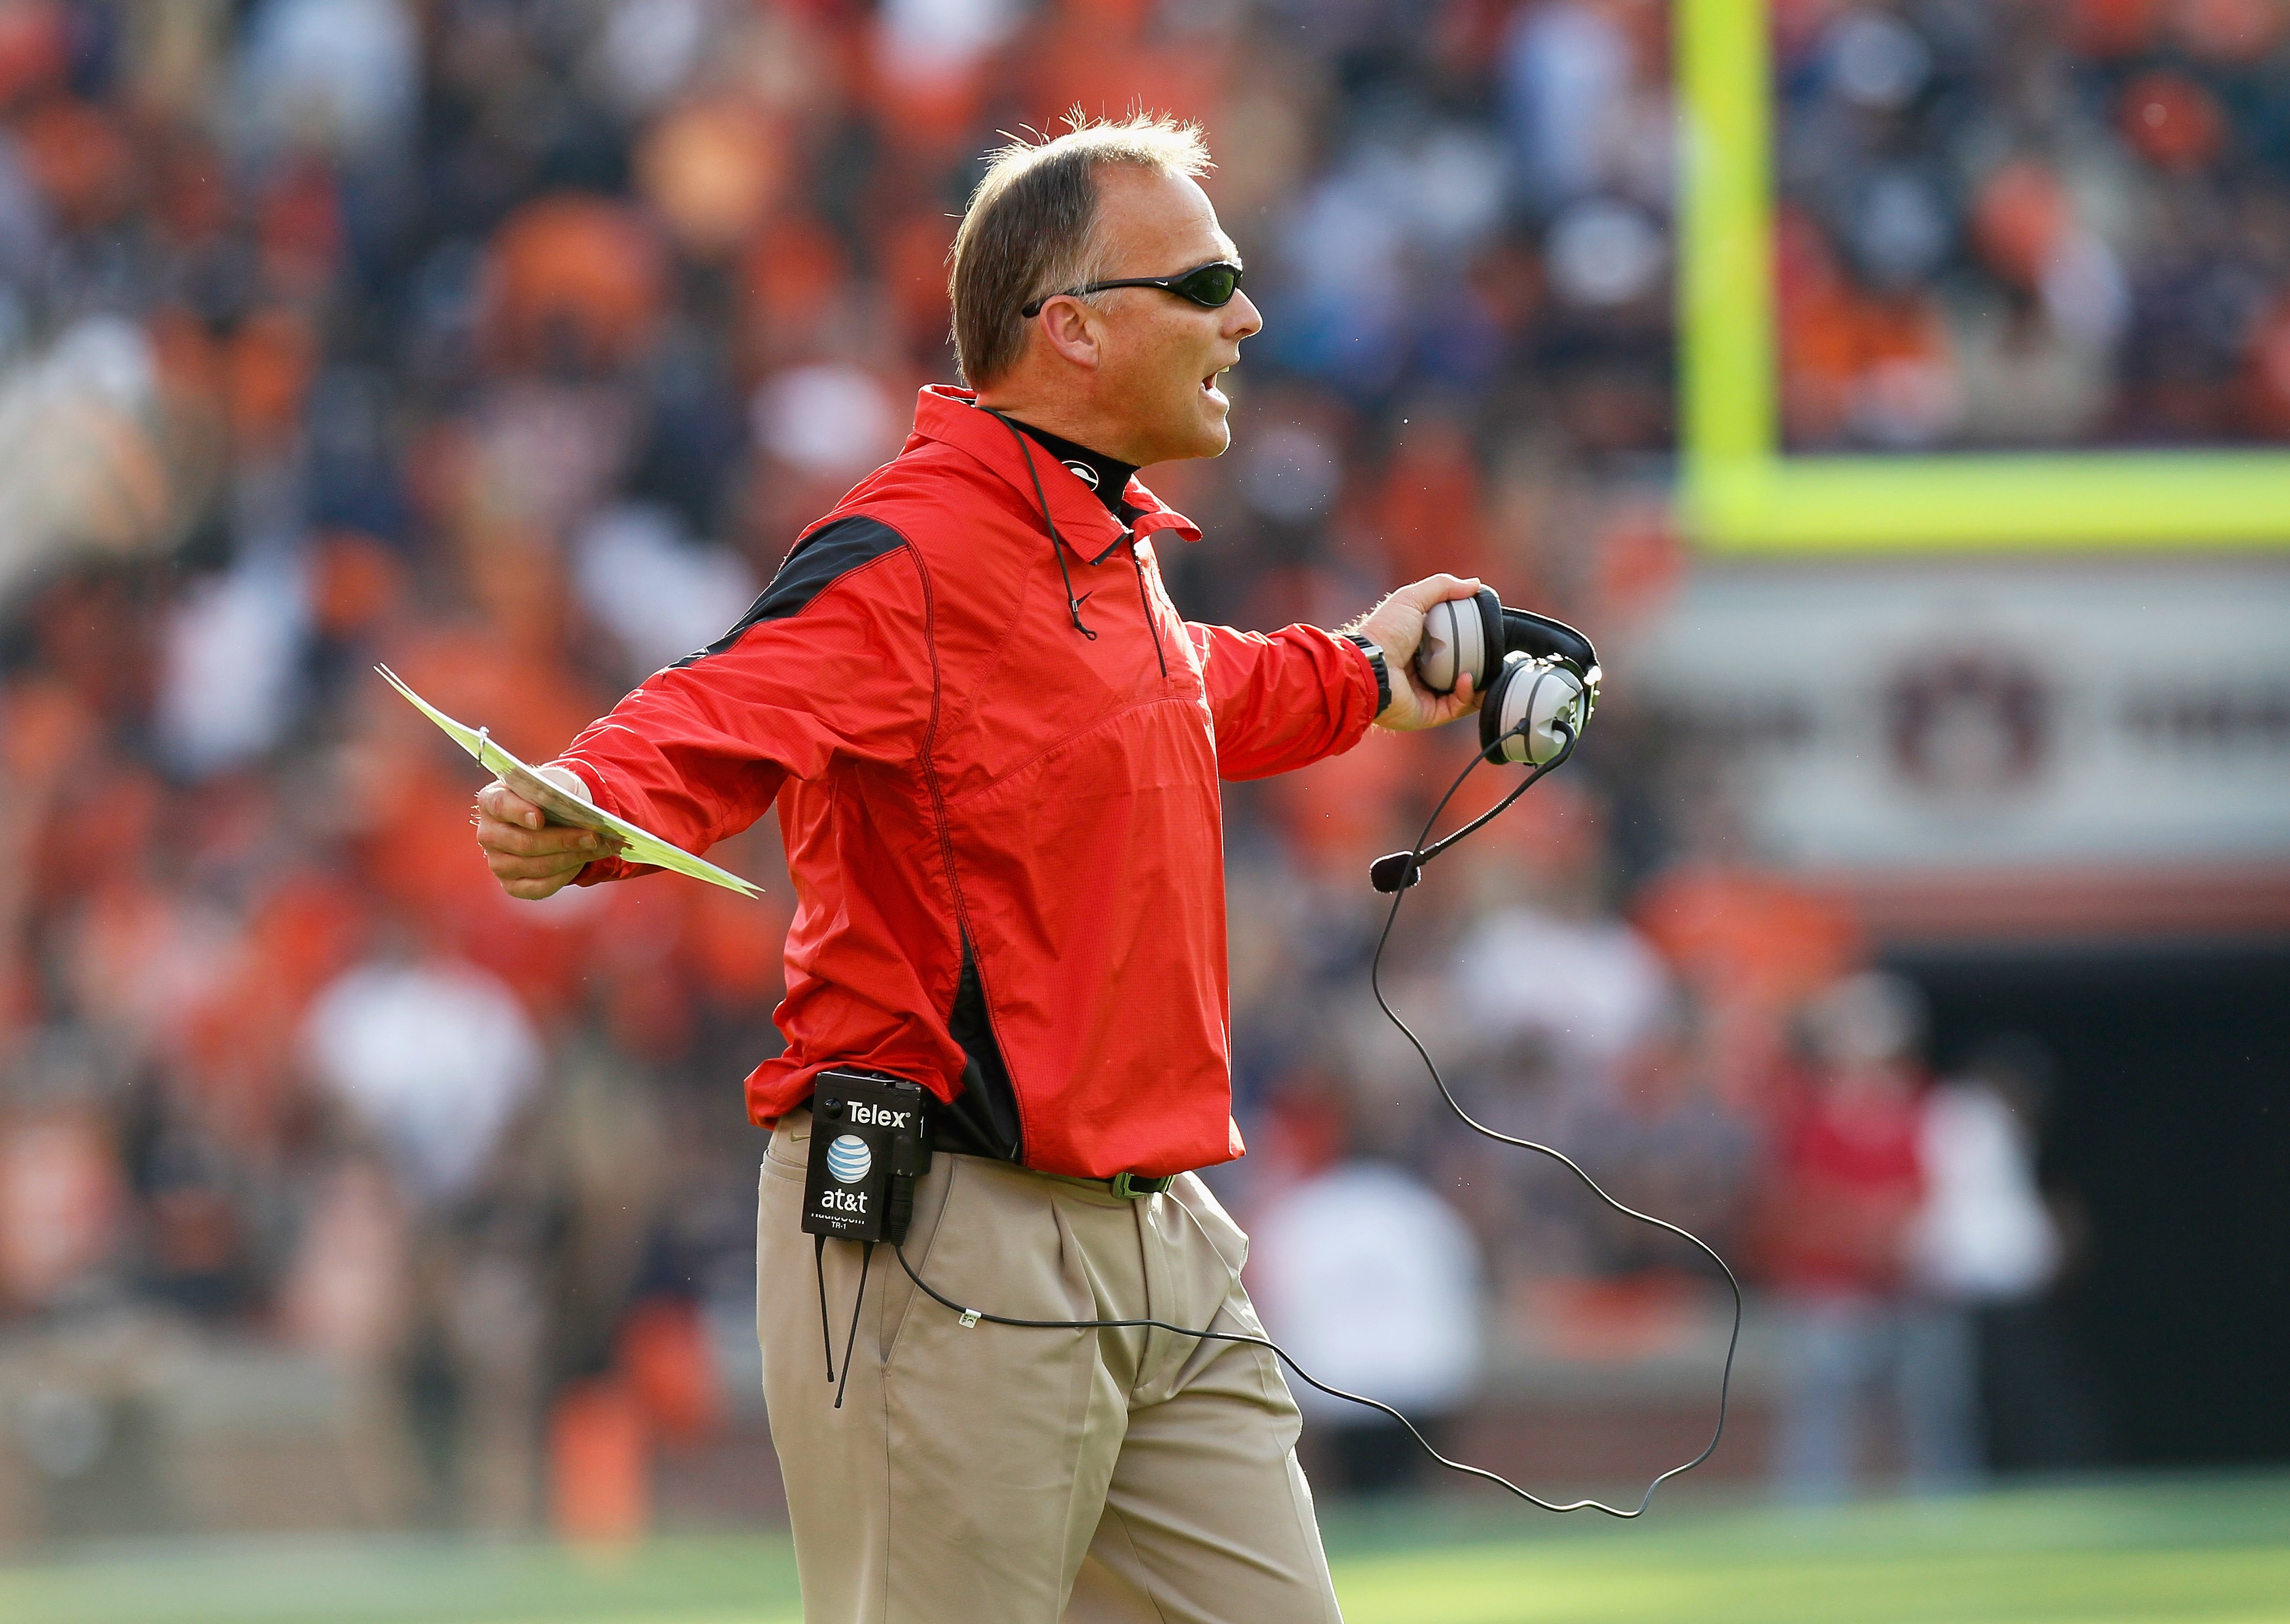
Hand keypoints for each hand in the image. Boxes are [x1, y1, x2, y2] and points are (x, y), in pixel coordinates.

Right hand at [475, 766, 603, 899]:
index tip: (539, 817)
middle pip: (524, 842)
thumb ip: (559, 793)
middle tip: (594, 837)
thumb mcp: (549, 788)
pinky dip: (564, 876)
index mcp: (491, 801)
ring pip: (536, 866)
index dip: (519, 812)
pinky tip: (581, 863)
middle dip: (564, 840)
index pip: (499, 804)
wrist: (544, 822)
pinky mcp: (510, 884)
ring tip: (599, 848)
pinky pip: (539, 887)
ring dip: (572, 858)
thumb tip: (585, 809)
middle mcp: (488, 833)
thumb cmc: (547, 802)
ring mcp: (497, 862)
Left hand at [1348, 573, 1484, 732]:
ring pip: (1461, 692)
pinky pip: (1455, 707)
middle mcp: (1420, 671)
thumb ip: (1442, 587)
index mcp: (1417, 645)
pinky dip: (1466, 694)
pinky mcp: (1426, 713)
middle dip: (1480, 664)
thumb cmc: (1384, 632)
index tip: (1486, 630)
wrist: (1369, 667)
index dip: (1469, 638)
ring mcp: (1424, 694)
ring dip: (1479, 682)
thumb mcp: (1412, 598)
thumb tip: (1475, 584)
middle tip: (1496, 655)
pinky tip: (1468, 679)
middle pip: (1458, 668)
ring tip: (1491, 670)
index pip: (1450, 643)